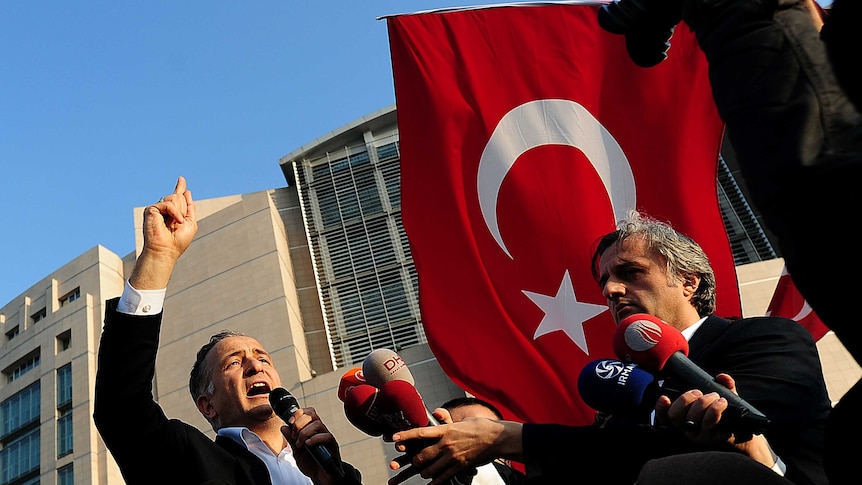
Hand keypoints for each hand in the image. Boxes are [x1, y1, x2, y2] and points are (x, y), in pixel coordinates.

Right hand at [130, 176, 196, 289]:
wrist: (166, 250)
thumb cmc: (178, 241)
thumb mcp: (190, 223)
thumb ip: (189, 208)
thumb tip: (187, 192)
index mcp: (174, 213)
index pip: (177, 197)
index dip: (180, 188)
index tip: (181, 179)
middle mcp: (164, 210)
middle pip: (179, 197)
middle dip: (183, 210)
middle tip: (178, 224)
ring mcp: (157, 209)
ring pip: (174, 198)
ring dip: (179, 212)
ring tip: (175, 224)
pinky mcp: (151, 210)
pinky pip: (168, 204)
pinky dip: (175, 213)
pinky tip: (175, 222)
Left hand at [283, 407, 344, 483]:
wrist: (321, 477)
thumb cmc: (312, 464)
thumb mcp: (297, 452)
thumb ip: (291, 440)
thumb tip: (284, 427)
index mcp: (312, 430)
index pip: (308, 413)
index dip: (299, 413)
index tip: (290, 421)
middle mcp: (320, 431)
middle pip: (313, 415)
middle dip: (300, 423)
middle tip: (294, 435)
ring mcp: (326, 438)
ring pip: (318, 424)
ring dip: (305, 432)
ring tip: (300, 444)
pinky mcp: (333, 446)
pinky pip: (327, 436)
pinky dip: (315, 439)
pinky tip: (308, 445)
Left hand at [388, 416, 519, 484]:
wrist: (497, 438)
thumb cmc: (480, 427)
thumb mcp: (462, 420)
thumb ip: (447, 419)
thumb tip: (438, 412)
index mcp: (446, 430)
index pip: (421, 433)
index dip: (406, 436)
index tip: (394, 439)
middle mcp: (447, 444)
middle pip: (422, 455)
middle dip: (414, 460)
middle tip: (410, 461)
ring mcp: (453, 457)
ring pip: (430, 469)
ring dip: (424, 472)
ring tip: (423, 472)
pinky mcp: (460, 467)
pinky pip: (443, 478)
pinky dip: (435, 482)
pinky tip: (431, 484)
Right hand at [654, 373, 744, 444]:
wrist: (744, 435)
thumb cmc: (727, 416)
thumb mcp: (721, 399)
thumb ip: (721, 386)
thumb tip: (722, 377)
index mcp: (684, 421)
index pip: (665, 417)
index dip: (660, 408)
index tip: (664, 397)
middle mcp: (688, 429)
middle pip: (675, 416)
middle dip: (685, 399)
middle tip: (698, 392)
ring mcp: (700, 434)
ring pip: (692, 417)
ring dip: (704, 402)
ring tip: (715, 396)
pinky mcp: (712, 437)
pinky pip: (710, 421)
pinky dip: (715, 408)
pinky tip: (722, 402)